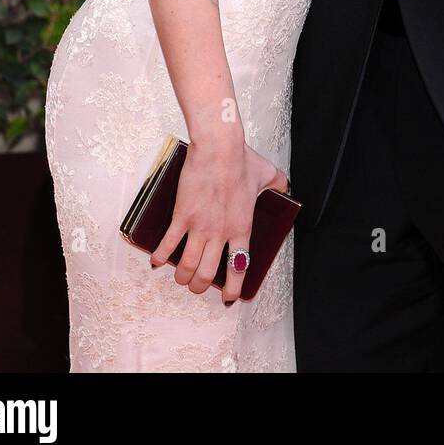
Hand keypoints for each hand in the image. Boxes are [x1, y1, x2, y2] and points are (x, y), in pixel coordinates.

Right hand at [150, 130, 289, 301]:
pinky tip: (157, 261)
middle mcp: (221, 233)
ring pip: (187, 266)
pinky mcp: (182, 216)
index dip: (232, 288)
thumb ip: (279, 184)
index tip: (228, 297)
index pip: (238, 268)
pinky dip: (161, 256)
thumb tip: (286, 185)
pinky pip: (168, 244)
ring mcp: (200, 226)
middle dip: (200, 286)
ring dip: (182, 277)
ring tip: (180, 277)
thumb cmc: (241, 159)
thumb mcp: (267, 174)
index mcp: (242, 228)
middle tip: (197, 286)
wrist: (219, 148)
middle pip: (207, 274)